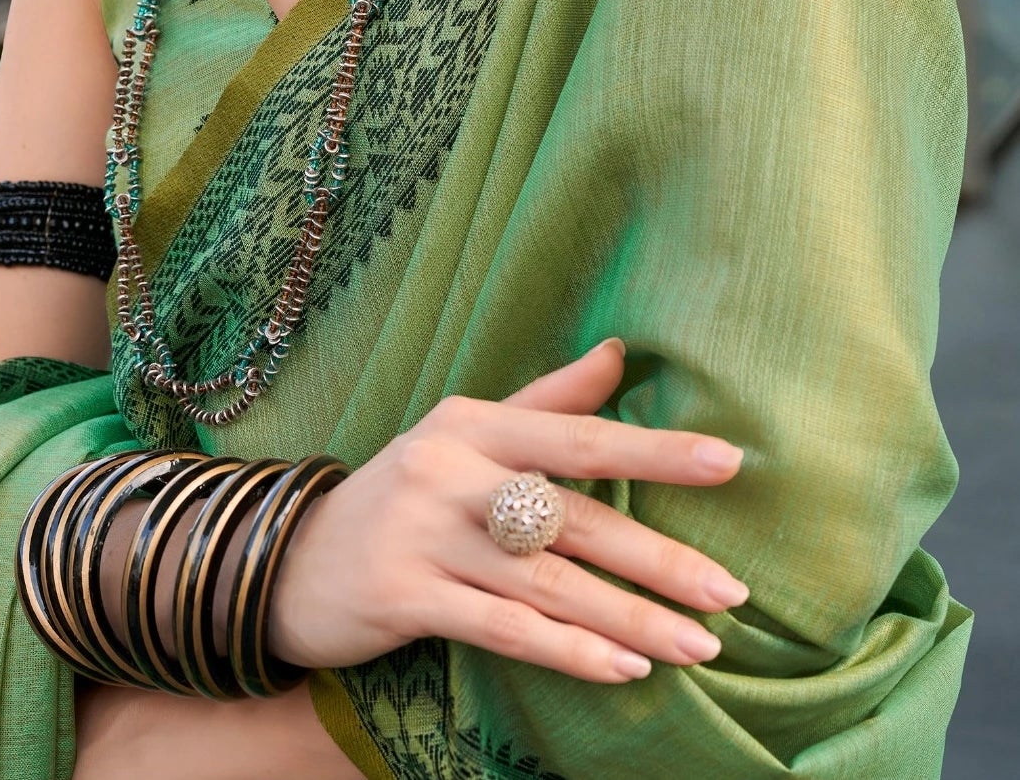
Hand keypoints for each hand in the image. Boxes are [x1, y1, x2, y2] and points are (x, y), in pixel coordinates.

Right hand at [267, 339, 748, 683]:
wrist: (290, 557)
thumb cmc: (404, 492)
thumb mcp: (464, 433)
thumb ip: (547, 400)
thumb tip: (619, 352)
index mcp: (472, 421)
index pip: (576, 434)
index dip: (653, 449)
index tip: (728, 462)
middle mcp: (449, 469)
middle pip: (572, 515)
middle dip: (658, 557)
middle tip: (730, 590)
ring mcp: (425, 535)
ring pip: (548, 581)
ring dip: (629, 617)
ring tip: (699, 646)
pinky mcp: (405, 596)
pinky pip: (503, 629)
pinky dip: (568, 650)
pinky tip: (622, 669)